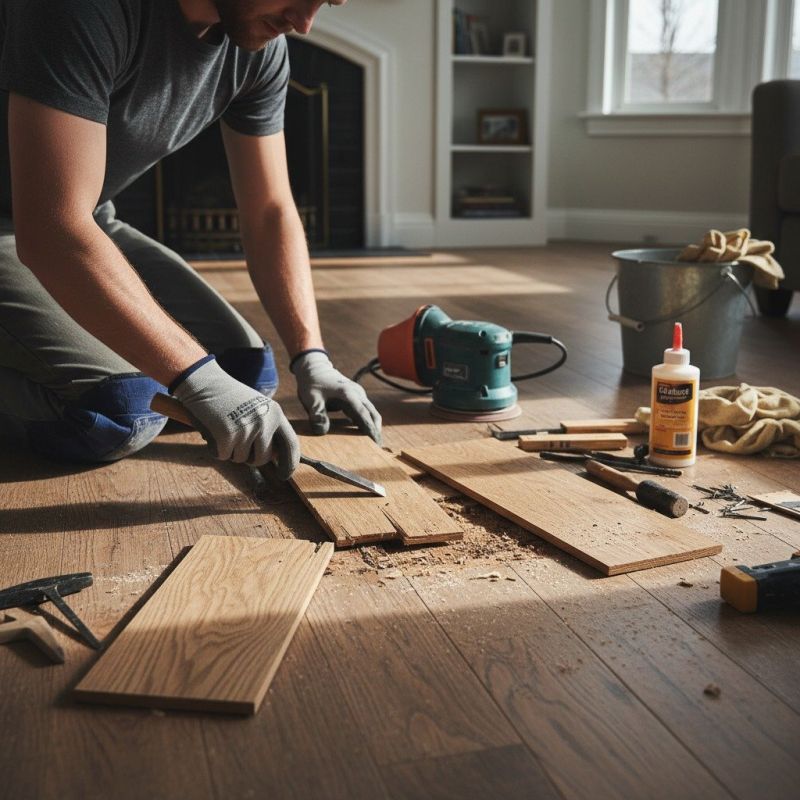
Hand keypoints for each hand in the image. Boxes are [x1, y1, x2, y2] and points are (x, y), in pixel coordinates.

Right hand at [172, 357, 299, 477]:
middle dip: (251, 458)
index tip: (284, 475)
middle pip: (263, 458)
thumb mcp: (258, 408)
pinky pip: (223, 456)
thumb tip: (274, 457)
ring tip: (224, 428)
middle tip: (238, 441)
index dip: (289, 463)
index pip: (290, 444)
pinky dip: (216, 448)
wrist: (204, 382)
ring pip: (241, 459)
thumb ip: (269, 429)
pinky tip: (213, 430)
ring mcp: (246, 429)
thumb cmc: (229, 398)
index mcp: (276, 414)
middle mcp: (264, 422)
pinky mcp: (227, 435)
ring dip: (231, 450)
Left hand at [291, 351, 381, 444]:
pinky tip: (363, 433)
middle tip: (377, 447)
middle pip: (372, 413)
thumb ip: (317, 415)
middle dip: (376, 430)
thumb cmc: (312, 384)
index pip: (363, 414)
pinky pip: (365, 410)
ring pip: (371, 412)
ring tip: (373, 443)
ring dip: (373, 426)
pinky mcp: (356, 397)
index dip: (370, 428)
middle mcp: (357, 393)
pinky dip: (367, 421)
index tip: (375, 442)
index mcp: (348, 394)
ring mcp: (358, 394)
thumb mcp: (310, 399)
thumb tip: (323, 431)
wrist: (314, 369)